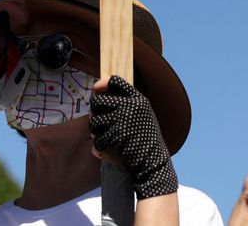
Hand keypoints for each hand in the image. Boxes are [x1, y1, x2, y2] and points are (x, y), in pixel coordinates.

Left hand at [89, 75, 177, 199]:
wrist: (153, 165)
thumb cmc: (145, 141)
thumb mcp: (142, 117)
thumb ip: (126, 105)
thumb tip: (97, 93)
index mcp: (139, 100)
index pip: (116, 81)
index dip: (103, 84)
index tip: (97, 89)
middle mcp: (130, 106)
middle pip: (97, 100)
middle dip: (94, 111)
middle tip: (97, 121)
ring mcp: (122, 120)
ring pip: (94, 120)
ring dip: (94, 130)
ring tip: (101, 137)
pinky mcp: (115, 136)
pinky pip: (97, 138)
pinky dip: (98, 146)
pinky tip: (103, 150)